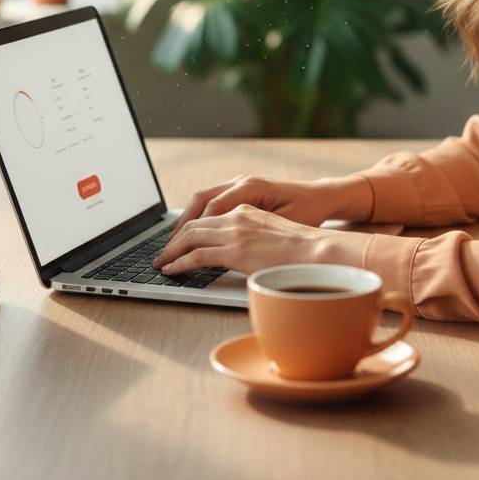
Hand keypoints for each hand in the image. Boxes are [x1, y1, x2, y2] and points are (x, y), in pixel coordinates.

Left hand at [152, 205, 335, 275]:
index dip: (189, 228)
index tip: (179, 241)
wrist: (317, 249)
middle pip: (194, 223)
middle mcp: (236, 215)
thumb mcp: (274, 233)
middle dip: (174, 239)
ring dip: (172, 251)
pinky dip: (180, 262)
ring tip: (162, 263)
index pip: (208, 215)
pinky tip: (172, 270)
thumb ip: (254, 237)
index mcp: (246, 209)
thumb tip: (245, 253)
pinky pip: (197, 255)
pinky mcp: (234, 249)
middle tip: (163, 253)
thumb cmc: (303, 247)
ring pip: (190, 237)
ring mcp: (234, 231)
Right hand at [166, 175, 339, 243]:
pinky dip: (198, 215)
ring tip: (173, 243)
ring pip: (202, 198)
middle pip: (201, 201)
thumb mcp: (284, 225)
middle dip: (182, 226)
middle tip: (166, 250)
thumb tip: (227, 246)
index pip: (211, 210)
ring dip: (187, 220)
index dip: (193, 233)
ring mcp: (239, 183)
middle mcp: (241, 181)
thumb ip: (256, 233)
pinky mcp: (240, 189)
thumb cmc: (307, 211)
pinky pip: (212, 200)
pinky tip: (191, 232)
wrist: (320, 196)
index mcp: (251, 187)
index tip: (179, 253)